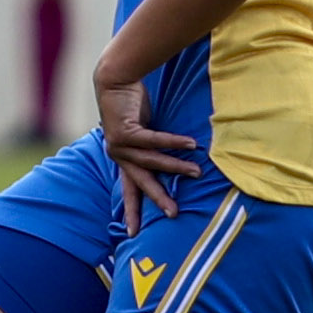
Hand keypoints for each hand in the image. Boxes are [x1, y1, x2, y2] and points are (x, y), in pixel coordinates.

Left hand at [95, 67, 199, 231]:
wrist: (115, 80)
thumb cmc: (131, 105)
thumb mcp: (142, 131)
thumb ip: (152, 148)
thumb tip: (172, 160)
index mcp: (122, 159)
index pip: (129, 189)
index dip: (132, 210)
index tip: (133, 233)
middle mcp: (119, 155)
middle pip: (141, 182)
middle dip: (157, 199)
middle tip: (173, 214)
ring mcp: (119, 144)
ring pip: (151, 161)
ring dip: (175, 167)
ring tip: (196, 172)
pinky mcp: (125, 131)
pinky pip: (153, 140)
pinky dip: (173, 143)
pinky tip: (190, 145)